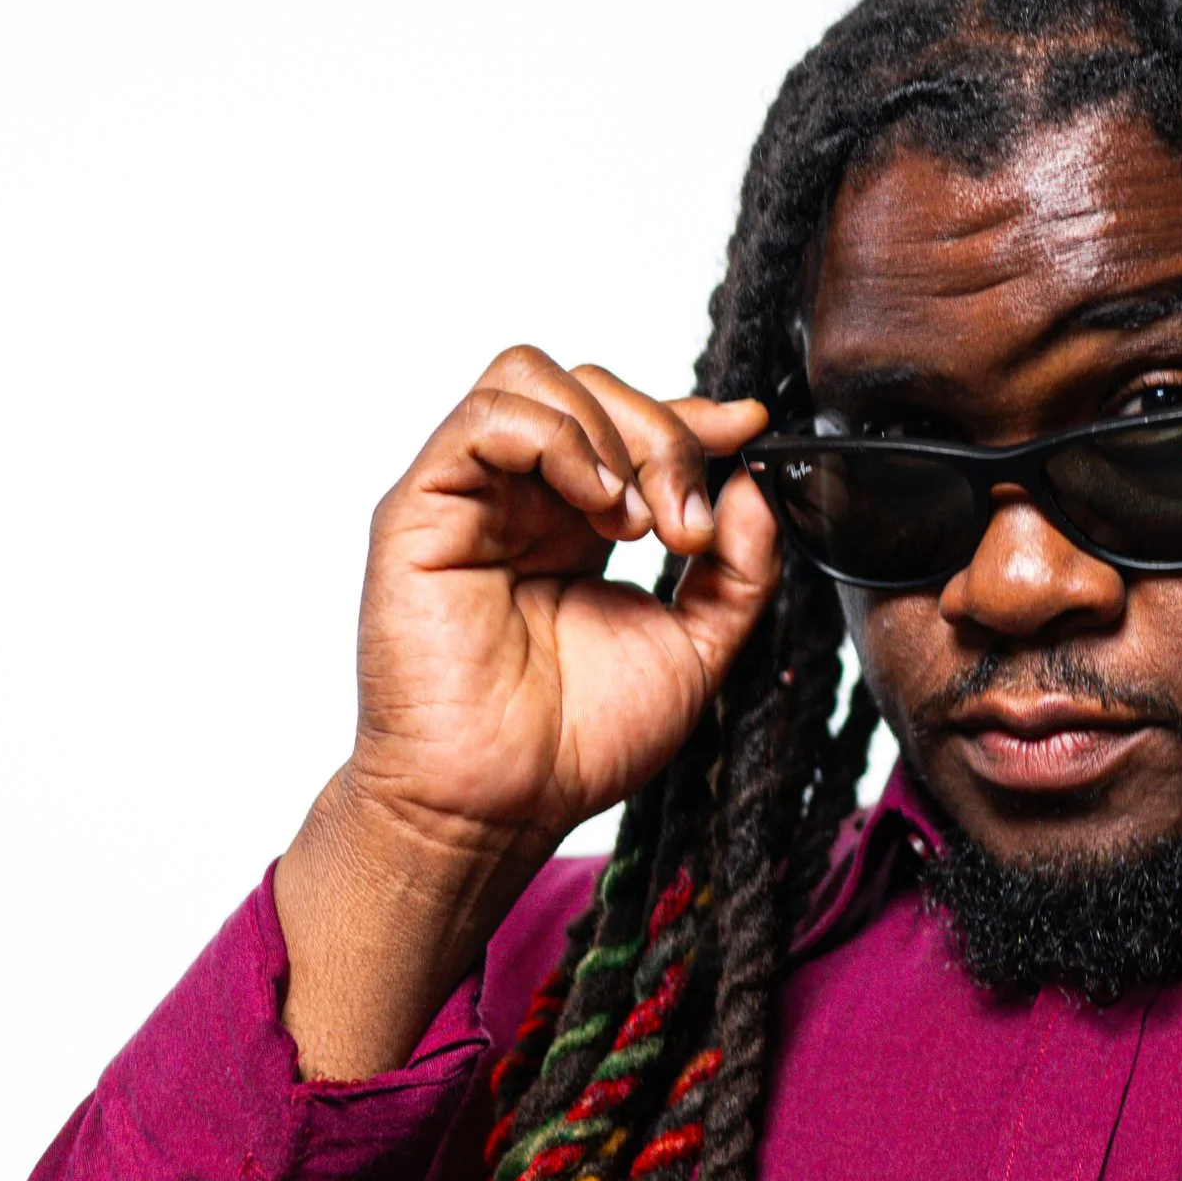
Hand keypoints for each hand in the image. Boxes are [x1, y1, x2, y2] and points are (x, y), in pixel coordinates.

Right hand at [276, 350, 779, 1077]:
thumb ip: (738, 571)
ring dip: (610, 432)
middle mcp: (523, 500)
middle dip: (663, 435)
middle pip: (590, 387)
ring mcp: (471, 497)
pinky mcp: (424, 508)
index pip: (631, 426)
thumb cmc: (581, 743)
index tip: (751, 431)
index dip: (693, 416)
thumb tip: (758, 484)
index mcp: (579, 526)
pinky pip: (486, 417)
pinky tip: (598, 505)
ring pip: (533, 377)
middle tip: (688, 529)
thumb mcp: (695, 649)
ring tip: (638, 524)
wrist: (505, 803)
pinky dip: (558, 437)